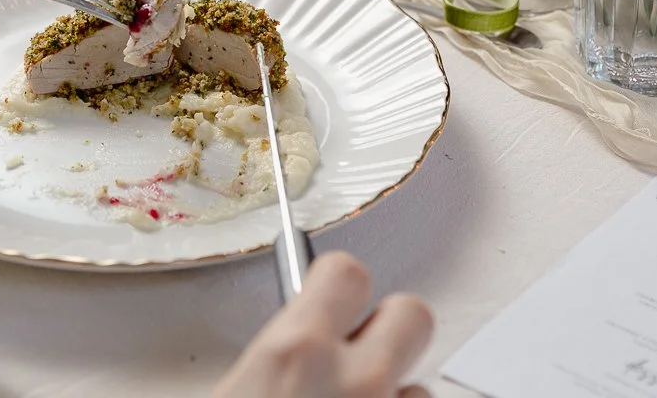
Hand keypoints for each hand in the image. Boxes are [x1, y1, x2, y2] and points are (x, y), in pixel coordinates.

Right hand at [213, 253, 433, 397]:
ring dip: (392, 390)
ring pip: (420, 384)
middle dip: (387, 327)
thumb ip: (277, 352)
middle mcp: (357, 382)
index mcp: (296, 353)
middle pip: (413, 314)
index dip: (336, 281)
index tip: (327, 293)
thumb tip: (300, 332)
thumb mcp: (235, 385)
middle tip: (357, 350)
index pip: (347, 271)